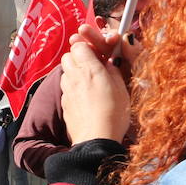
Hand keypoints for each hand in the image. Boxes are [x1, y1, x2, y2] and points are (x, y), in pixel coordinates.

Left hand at [60, 25, 130, 143]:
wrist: (96, 138)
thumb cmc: (114, 114)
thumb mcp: (122, 88)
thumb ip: (113, 71)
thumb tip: (109, 63)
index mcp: (89, 69)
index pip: (79, 46)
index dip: (87, 47)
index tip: (97, 53)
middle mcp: (74, 76)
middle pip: (68, 56)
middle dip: (78, 57)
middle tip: (93, 66)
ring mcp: (66, 90)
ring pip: (65, 71)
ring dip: (74, 72)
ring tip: (89, 82)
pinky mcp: (64, 103)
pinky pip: (65, 88)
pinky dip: (72, 87)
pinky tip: (85, 97)